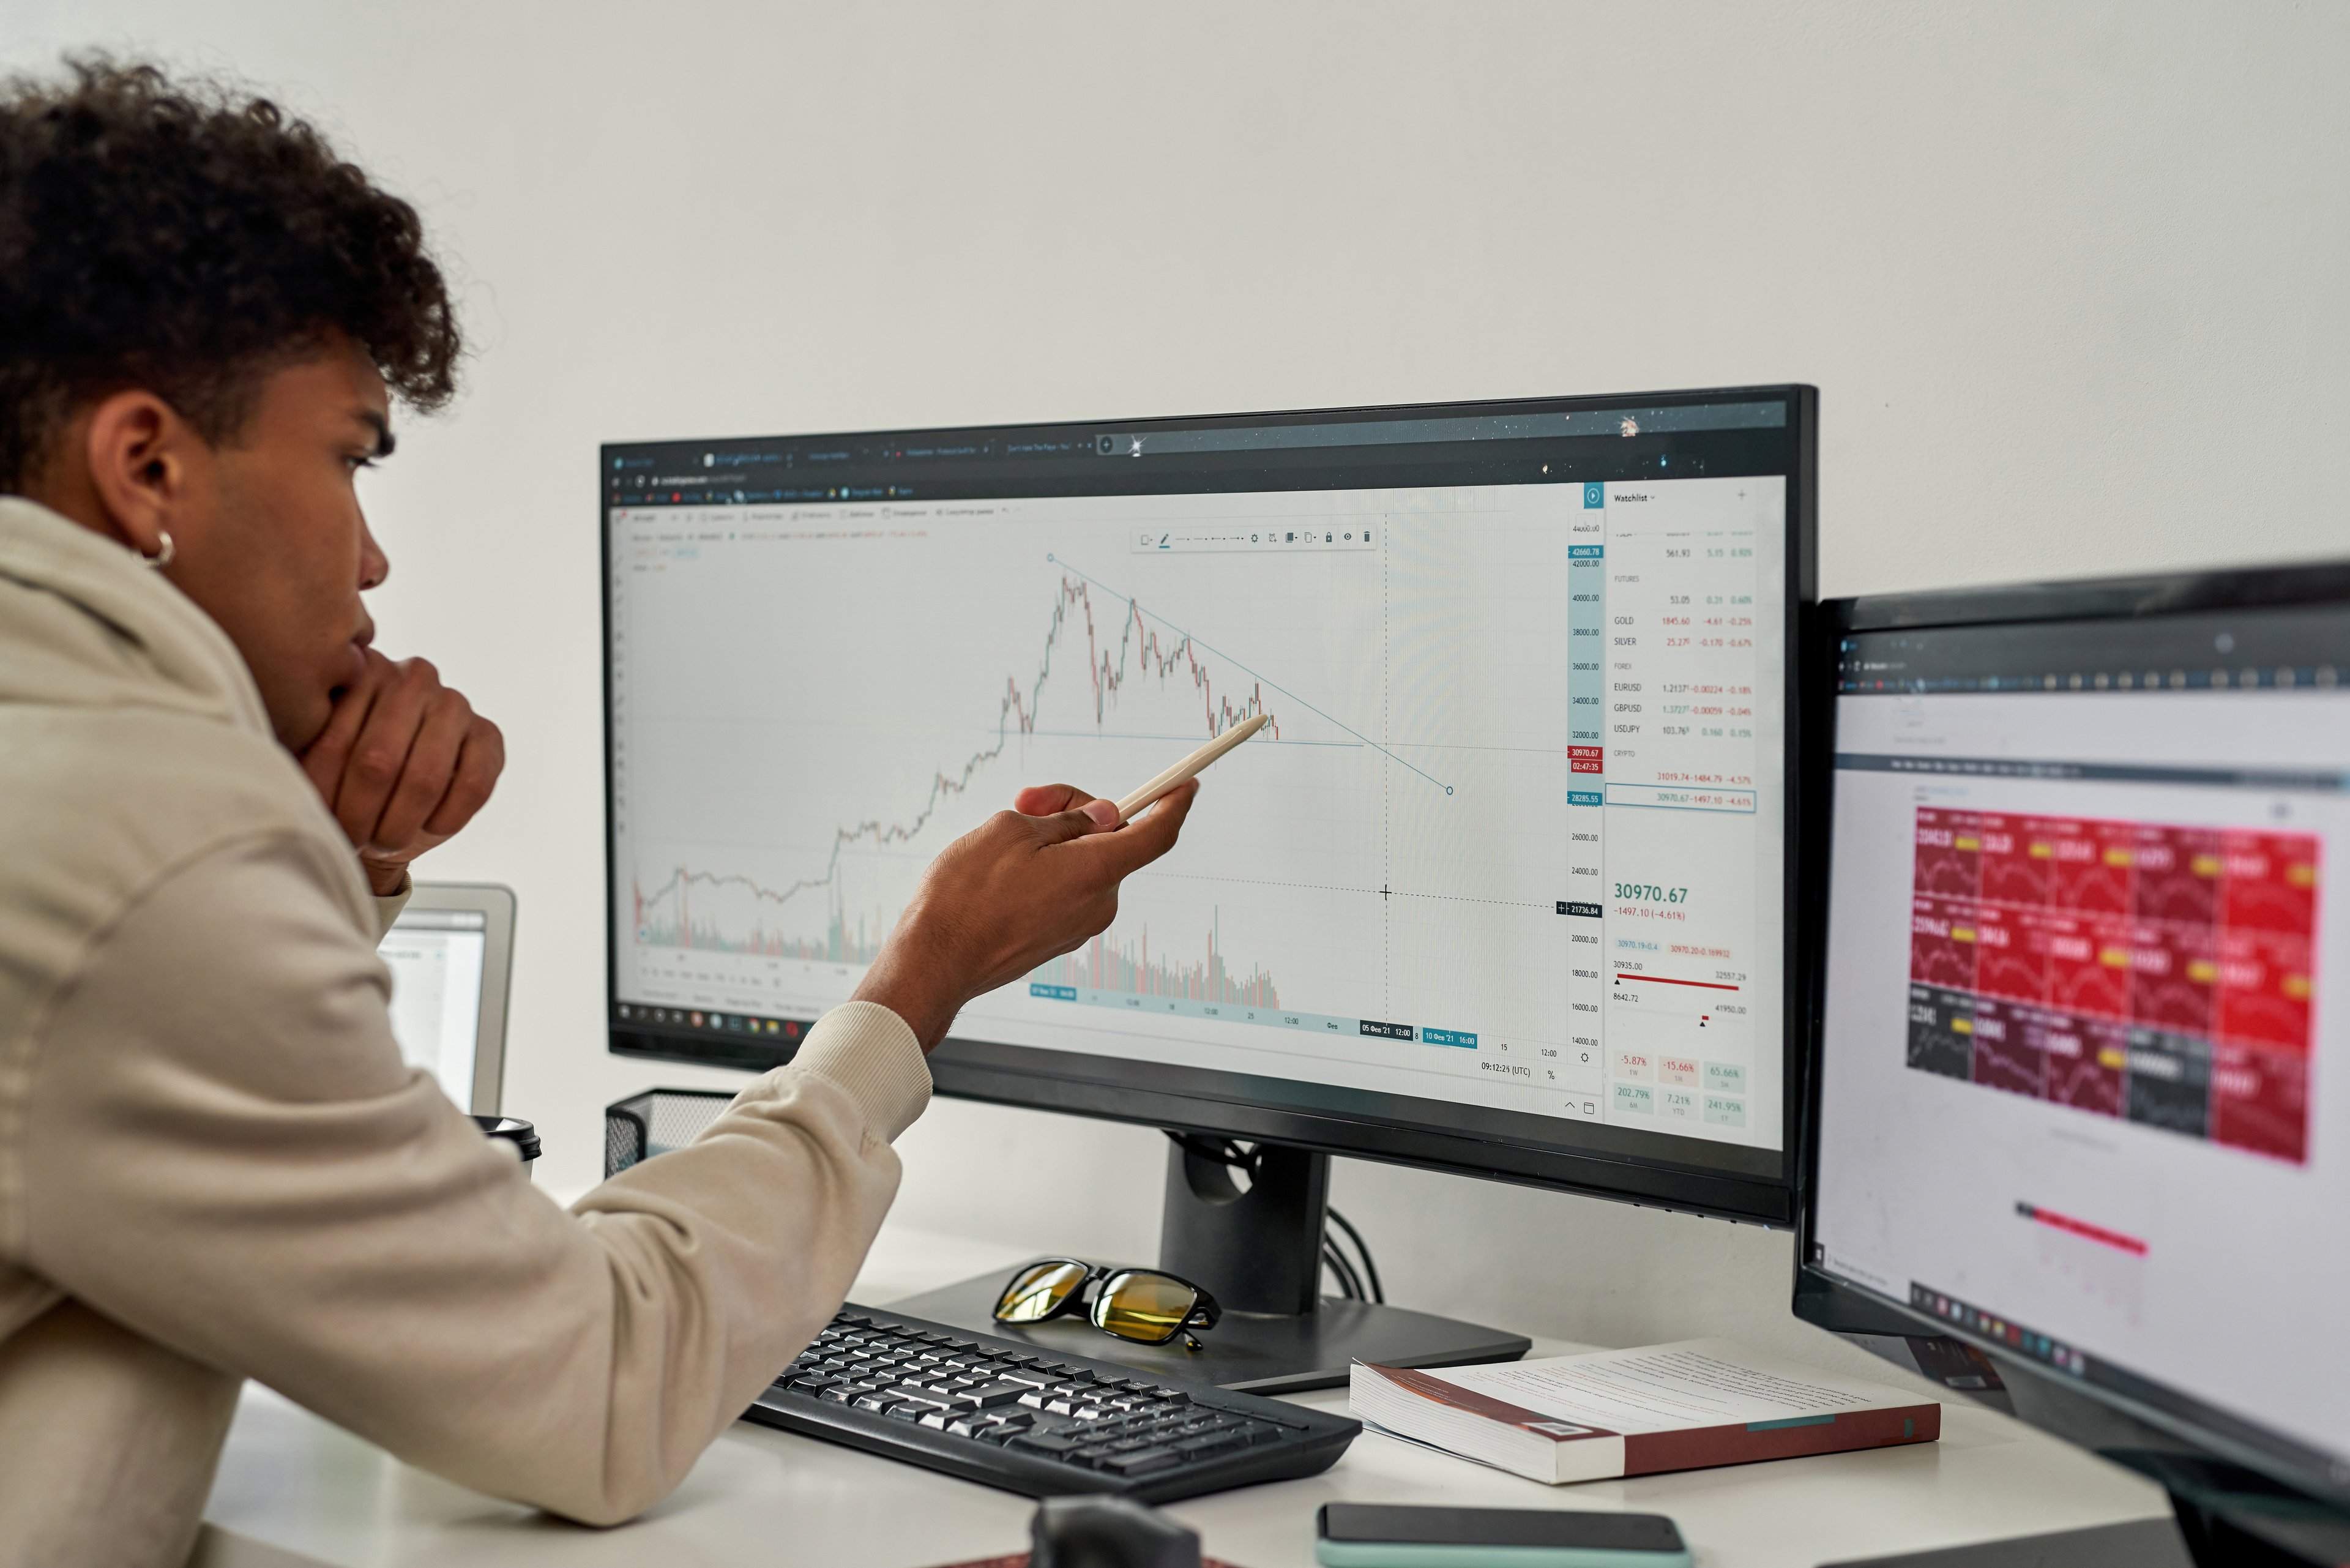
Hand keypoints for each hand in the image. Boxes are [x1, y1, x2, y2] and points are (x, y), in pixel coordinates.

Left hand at [298, 649, 505, 896]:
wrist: (398, 790)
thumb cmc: (347, 772)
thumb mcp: (313, 753)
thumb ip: (299, 749)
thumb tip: (267, 772)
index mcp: (361, 671)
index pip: (335, 743)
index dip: (323, 796)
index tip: (316, 825)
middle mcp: (412, 677)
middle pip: (377, 762)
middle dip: (361, 815)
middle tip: (352, 841)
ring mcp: (455, 704)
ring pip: (424, 776)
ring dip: (399, 823)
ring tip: (383, 841)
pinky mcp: (488, 735)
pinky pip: (471, 785)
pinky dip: (445, 819)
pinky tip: (427, 829)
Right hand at [853, 780, 1198, 1049]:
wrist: (934, 961)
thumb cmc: (965, 895)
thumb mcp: (1011, 831)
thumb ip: (1065, 819)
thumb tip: (1102, 818)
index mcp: (1096, 872)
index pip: (1157, 833)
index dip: (1174, 804)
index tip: (1186, 785)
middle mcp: (1098, 904)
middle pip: (1111, 841)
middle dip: (1077, 810)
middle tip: (1029, 798)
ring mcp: (1078, 926)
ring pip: (1085, 865)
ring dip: (1056, 840)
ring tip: (1004, 838)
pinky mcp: (1057, 938)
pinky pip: (1067, 890)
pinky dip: (1049, 869)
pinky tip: (1004, 869)